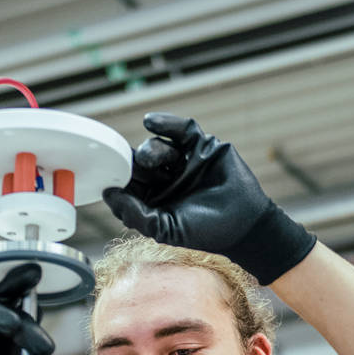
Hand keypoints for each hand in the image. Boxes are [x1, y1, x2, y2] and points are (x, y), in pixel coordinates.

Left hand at [103, 113, 316, 285]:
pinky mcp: (200, 145)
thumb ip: (135, 214)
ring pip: (156, 147)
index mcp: (155, 200)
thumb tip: (108, 194)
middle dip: (134, 164)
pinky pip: (179, 129)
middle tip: (132, 167)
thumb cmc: (206, 231)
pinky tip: (150, 122)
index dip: (119, 179)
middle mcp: (166, 179)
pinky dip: (164, 123)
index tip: (110, 176)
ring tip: (152, 159)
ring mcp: (183, 161)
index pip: (129, 185)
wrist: (245, 222)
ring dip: (150, 150)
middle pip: (140, 164)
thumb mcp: (164, 228)